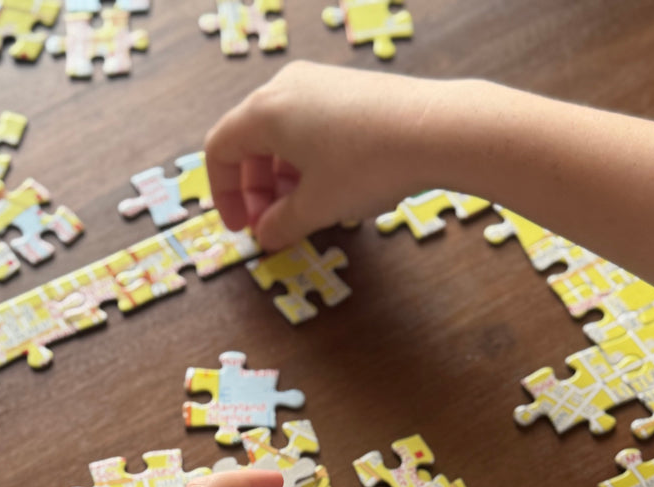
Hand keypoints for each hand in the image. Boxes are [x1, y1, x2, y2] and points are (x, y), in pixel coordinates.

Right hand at [205, 61, 457, 251]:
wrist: (433, 130)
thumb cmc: (366, 166)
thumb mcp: (316, 207)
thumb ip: (281, 225)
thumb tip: (266, 236)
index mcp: (264, 112)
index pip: (220, 150)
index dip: (224, 196)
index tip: (243, 228)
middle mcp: (285, 88)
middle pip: (249, 142)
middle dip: (256, 190)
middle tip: (273, 226)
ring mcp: (318, 83)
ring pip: (281, 135)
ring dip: (282, 179)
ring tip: (303, 212)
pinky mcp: (346, 89)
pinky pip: (309, 126)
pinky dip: (306, 160)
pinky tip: (330, 187)